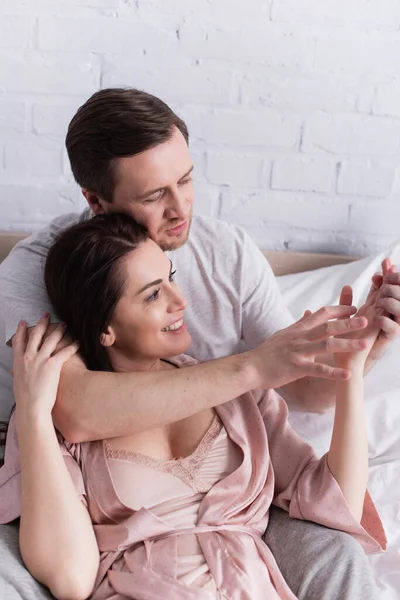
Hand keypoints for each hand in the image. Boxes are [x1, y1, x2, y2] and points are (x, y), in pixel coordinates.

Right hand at [12, 314, 78, 417]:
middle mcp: (28, 357)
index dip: (21, 330)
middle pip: (35, 335)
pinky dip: (73, 346)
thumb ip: (19, 373)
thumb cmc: (25, 399)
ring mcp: (41, 360)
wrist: (32, 407)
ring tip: (65, 324)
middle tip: (46, 315)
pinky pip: (65, 351)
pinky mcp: (53, 365)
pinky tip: (79, 342)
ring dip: (59, 330)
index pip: (19, 342)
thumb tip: (17, 371)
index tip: (23, 322)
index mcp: (18, 362)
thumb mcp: (18, 382)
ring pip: (51, 340)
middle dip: (42, 323)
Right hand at [248, 305, 368, 389]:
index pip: (321, 313)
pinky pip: (318, 370)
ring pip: (326, 345)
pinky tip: (347, 375)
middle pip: (327, 326)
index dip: (338, 310)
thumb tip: (308, 312)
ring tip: (364, 345)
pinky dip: (333, 372)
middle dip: (348, 323)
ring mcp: (298, 352)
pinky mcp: (296, 368)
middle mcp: (300, 337)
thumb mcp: (283, 333)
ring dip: (347, 345)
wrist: (251, 367)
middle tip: (366, 320)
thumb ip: (298, 324)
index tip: (354, 308)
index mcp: (299, 329)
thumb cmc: (268, 352)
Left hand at [342, 259, 399, 368]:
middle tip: (390, 272)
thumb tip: (346, 285)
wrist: (345, 366)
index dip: (387, 275)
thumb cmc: (345, 343)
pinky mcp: (384, 343)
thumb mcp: (345, 318)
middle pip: (395, 296)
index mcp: (374, 310)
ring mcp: (386, 330)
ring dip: (393, 301)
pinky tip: (379, 317)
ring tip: (384, 296)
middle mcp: (383, 318)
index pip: (384, 289)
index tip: (386, 261)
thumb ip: (346, 303)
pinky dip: (387, 322)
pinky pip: (393, 331)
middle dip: (396, 283)